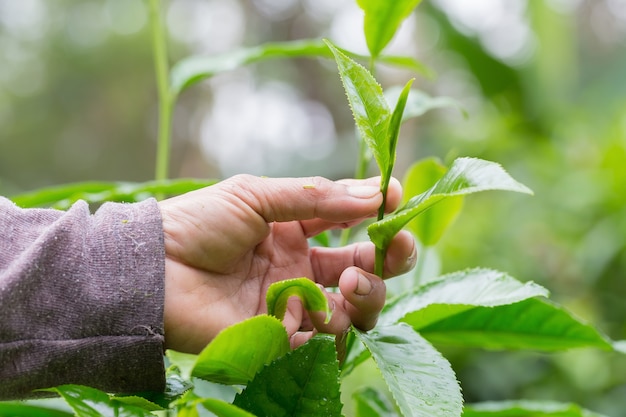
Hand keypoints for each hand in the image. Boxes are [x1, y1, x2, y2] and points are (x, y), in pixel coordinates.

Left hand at [159, 175, 415, 353]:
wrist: (152, 270)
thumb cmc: (198, 224)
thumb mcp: (256, 196)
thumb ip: (316, 197)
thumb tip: (377, 191)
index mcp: (295, 234)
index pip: (351, 230)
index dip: (377, 220)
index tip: (394, 203)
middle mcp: (300, 272)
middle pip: (363, 273)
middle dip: (388, 262)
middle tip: (391, 251)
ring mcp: (292, 307)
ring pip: (354, 311)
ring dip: (366, 295)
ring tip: (350, 282)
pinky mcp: (278, 340)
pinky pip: (320, 343)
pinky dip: (324, 328)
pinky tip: (306, 311)